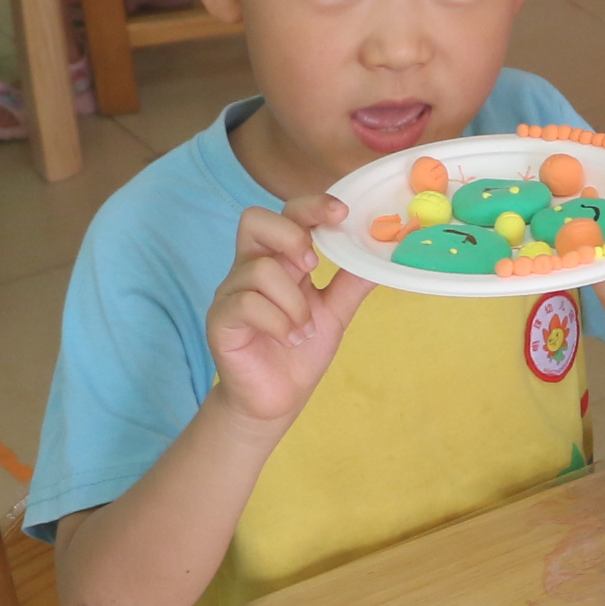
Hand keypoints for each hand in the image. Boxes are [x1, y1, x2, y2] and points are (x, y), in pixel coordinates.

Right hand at [203, 197, 367, 425]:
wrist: (276, 399)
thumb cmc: (299, 351)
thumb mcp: (335, 312)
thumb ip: (353, 282)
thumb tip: (384, 255)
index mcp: (279, 260)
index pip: (288, 215)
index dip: (311, 206)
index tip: (341, 213)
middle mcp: (250, 268)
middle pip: (255, 220)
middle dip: (291, 235)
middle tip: (314, 266)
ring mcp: (231, 292)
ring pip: (260, 270)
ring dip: (294, 302)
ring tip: (304, 330)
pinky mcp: (220, 320)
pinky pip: (247, 304)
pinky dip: (279, 322)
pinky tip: (290, 340)